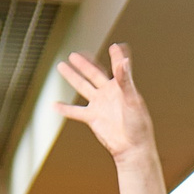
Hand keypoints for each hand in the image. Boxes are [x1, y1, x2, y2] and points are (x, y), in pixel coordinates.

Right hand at [53, 45, 156, 163]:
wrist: (132, 147)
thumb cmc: (138, 125)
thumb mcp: (133, 100)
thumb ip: (126, 80)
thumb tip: (123, 62)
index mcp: (121, 87)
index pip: (118, 67)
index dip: (117, 56)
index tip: (115, 46)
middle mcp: (108, 94)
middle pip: (93, 74)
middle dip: (84, 64)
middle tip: (74, 55)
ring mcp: (99, 105)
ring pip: (82, 87)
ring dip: (72, 76)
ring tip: (61, 66)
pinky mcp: (92, 118)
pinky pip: (75, 112)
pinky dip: (65, 109)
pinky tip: (55, 104)